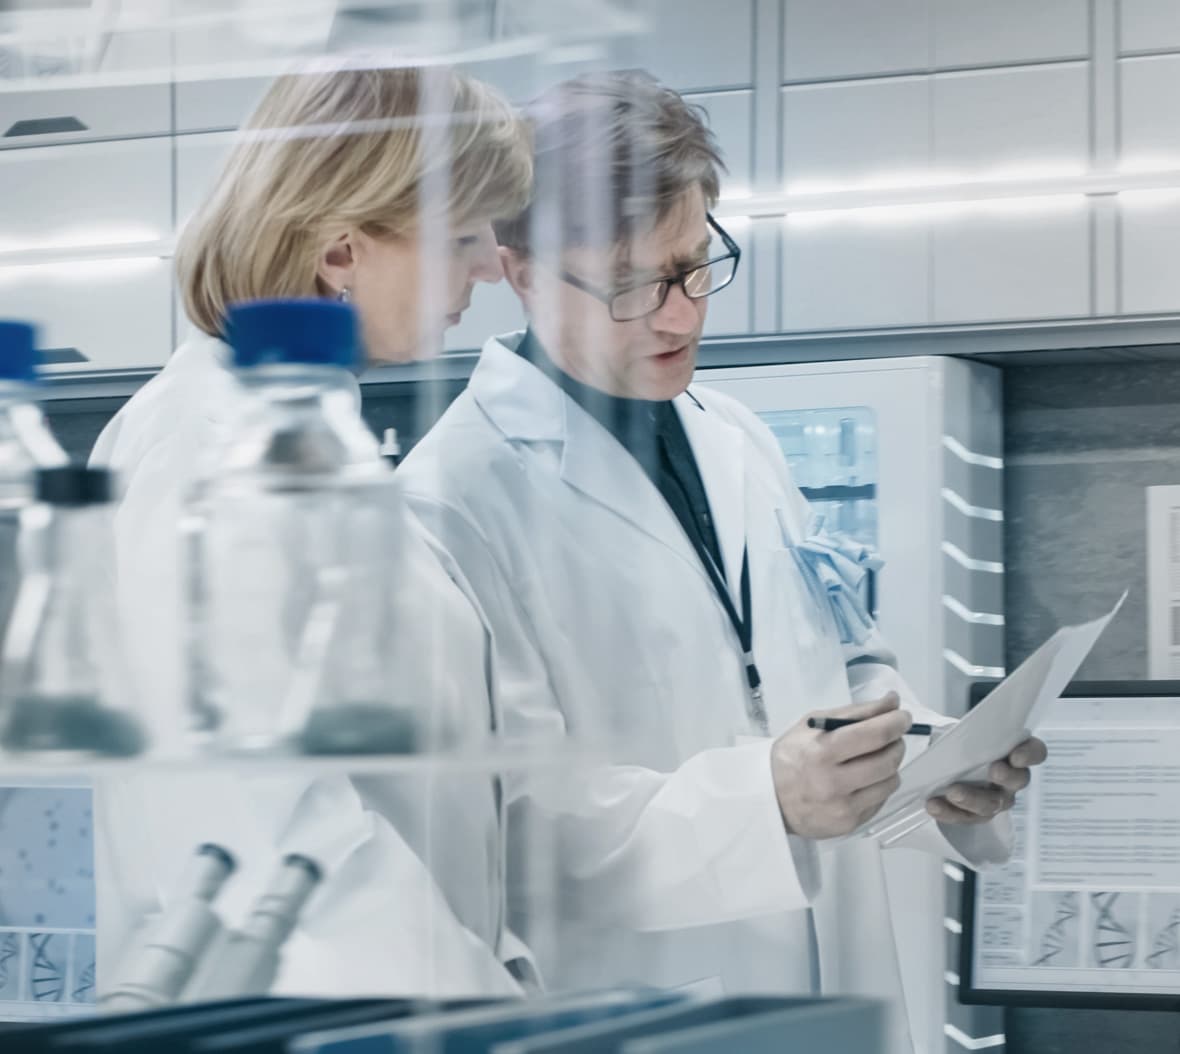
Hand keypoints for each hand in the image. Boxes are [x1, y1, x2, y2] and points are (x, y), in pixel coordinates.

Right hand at [771, 692, 910, 839]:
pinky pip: (880, 801)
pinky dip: (878, 786)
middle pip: (887, 760)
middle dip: (896, 744)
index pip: (874, 735)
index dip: (896, 722)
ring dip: (890, 766)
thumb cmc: (791, 755)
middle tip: (891, 738)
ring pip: (889, 782)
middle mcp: (832, 782)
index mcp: (821, 752)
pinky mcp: (848, 825)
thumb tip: (892, 702)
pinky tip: (862, 780)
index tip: (902, 716)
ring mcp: (842, 808)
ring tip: (875, 759)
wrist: (769, 797)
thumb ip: (855, 713)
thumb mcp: (813, 724)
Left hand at [926, 736, 1047, 824]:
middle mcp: (1011, 777)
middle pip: (1018, 780)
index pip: (1035, 751)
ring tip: (952, 792)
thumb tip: (942, 728)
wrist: (939, 760)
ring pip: (992, 804)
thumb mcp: (961, 730)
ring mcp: (996, 798)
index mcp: (1014, 751)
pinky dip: (948, 812)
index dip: (1030, 754)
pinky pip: (965, 817)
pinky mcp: (975, 814)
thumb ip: (963, 729)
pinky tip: (933, 805)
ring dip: (972, 798)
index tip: (1016, 756)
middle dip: (1007, 776)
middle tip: (993, 771)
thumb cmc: (957, 742)